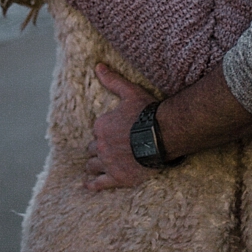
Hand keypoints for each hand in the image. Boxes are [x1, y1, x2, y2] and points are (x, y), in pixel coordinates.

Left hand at [84, 65, 153, 190]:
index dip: (104, 131)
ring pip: (93, 165)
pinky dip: (93, 184)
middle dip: (98, 148)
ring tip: (94, 166)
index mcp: (101, 125)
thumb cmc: (147, 113)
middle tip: (107, 149)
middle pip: (92, 148)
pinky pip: (99, 183)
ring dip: (94, 164)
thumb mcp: (130, 92)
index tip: (114, 132)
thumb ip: (113, 80)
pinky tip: (88, 185)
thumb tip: (98, 65)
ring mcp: (108, 162)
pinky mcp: (118, 178)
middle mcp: (101, 145)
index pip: (97, 130)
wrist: (163, 135)